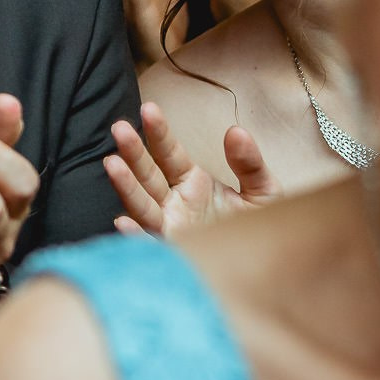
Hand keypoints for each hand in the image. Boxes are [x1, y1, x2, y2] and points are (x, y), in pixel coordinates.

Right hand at [105, 101, 280, 236]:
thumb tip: (236, 131)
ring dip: (125, 184)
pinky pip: (150, 242)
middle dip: (133, 151)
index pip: (169, 152)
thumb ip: (249, 163)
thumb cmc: (260, 231)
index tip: (148, 110)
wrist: (268, 270)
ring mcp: (170, 227)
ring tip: (111, 163)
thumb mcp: (263, 192)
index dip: (158, 132)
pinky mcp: (174, 252)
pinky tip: (122, 221)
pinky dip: (134, 234)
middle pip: (148, 173)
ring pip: (142, 204)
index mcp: (192, 183)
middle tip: (119, 128)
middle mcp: (174, 203)